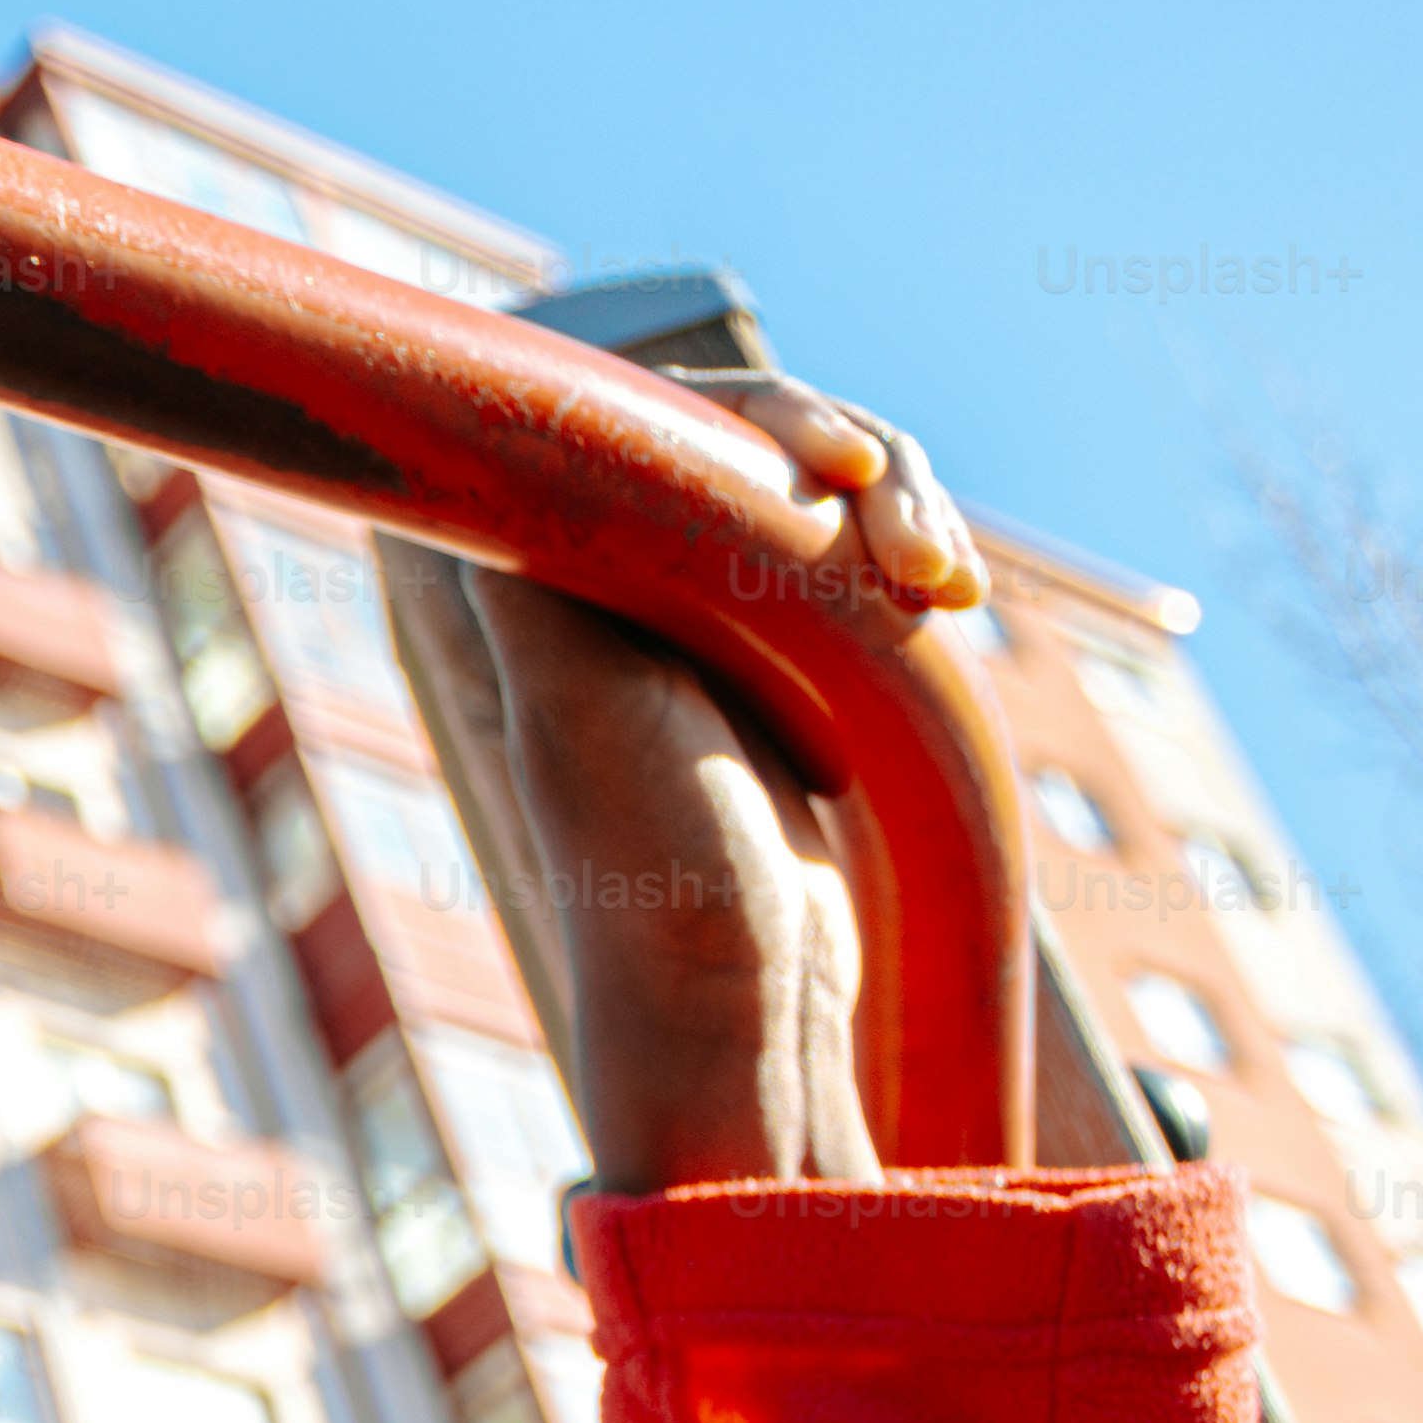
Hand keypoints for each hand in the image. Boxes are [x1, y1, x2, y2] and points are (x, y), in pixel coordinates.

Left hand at [390, 377, 985, 1194]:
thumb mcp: (580, 706)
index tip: (841, 468)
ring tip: (949, 584)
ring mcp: (708, 624)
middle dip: (857, 462)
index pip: (653, 418)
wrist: (740, 1005)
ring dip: (901, 508)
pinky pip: (851, 564)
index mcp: (553, 579)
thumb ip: (537, 574)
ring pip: (814, 495)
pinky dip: (909, 562)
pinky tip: (954, 594)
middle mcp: (619, 585)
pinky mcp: (784, 669)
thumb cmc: (655, 865)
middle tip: (925, 557)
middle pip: (747, 438)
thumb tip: (468, 445)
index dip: (756, 417)